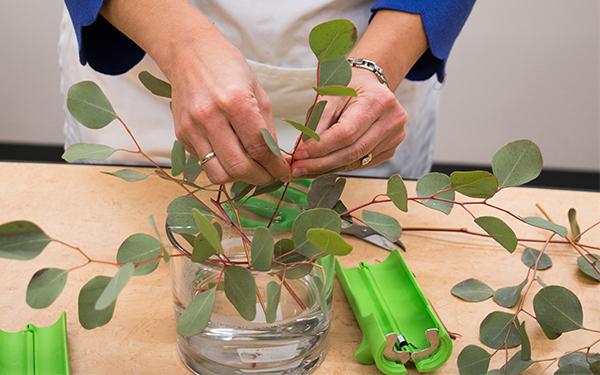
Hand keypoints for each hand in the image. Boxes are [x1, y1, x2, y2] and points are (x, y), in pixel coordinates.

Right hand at [100, 0, 290, 184]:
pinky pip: (205, 163)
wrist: (189, 53)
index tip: (283, 173)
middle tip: (269, 175)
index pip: (259, 149)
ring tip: (249, 167)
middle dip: (259, 178)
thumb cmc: (228, 69)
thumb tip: (275, 160)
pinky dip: (221, 165)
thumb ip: (266, 129)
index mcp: (235, 102)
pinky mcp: (181, 134)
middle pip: (238, 168)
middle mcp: (210, 117)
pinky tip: (230, 153)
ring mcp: (192, 128)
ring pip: (218, 174)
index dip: (275, 167)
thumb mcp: (258, 92)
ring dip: (238, 177)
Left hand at [290, 69, 406, 177]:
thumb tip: (302, 152)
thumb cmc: (349, 85)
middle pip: (353, 151)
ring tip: (305, 169)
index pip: (346, 133)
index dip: (321, 147)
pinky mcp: (390, 149)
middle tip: (297, 168)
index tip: (299, 155)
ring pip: (356, 161)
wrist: (369, 84)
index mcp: (379, 100)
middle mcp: (392, 120)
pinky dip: (339, 166)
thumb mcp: (329, 95)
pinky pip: (361, 163)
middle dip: (321, 163)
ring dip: (327, 168)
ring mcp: (394, 137)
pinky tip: (322, 166)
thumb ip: (317, 123)